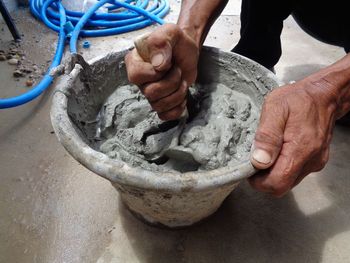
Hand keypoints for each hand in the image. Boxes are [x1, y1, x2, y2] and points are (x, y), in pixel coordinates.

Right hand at [125, 24, 198, 119]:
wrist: (188, 51)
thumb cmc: (176, 42)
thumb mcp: (169, 32)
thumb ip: (160, 42)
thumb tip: (158, 65)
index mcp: (134, 62)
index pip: (136, 76)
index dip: (155, 73)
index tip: (167, 63)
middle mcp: (140, 81)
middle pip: (150, 93)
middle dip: (171, 83)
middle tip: (178, 70)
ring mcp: (150, 93)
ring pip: (159, 106)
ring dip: (177, 94)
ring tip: (182, 81)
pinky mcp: (162, 103)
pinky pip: (165, 116)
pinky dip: (177, 109)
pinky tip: (182, 97)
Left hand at [249, 76, 338, 196]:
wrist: (323, 94)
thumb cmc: (299, 98)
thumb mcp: (275, 108)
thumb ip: (267, 136)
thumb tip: (259, 161)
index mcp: (300, 149)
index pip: (277, 183)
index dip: (258, 181)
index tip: (249, 168)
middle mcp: (311, 160)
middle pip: (281, 186)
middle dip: (264, 178)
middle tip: (255, 158)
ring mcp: (315, 162)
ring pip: (288, 181)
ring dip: (273, 172)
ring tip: (268, 150)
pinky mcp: (316, 161)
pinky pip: (295, 173)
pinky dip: (283, 166)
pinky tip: (278, 150)